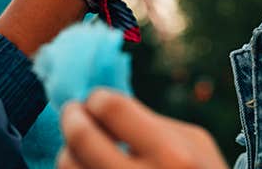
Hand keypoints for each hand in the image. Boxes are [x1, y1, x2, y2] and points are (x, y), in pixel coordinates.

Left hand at [58, 89, 227, 168]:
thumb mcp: (194, 144)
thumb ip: (149, 122)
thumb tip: (99, 107)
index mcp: (172, 156)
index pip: (111, 108)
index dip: (97, 99)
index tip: (96, 102)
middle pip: (80, 137)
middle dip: (71, 118)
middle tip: (74, 113)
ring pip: (68, 166)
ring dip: (71, 151)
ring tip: (85, 149)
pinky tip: (94, 167)